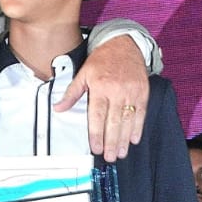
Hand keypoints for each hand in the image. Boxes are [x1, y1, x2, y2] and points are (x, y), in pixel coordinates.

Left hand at [55, 34, 149, 158]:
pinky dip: (138, 127)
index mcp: (100, 87)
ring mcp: (131, 92)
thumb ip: (72, 93)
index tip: (96, 148)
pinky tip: (134, 139)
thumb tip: (59, 108)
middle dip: (112, 141)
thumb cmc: (102, 60)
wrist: (124, 44)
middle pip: (114, 121)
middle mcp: (117, 91)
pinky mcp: (142, 92)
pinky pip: (141, 112)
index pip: (97, 115)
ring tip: (121, 152)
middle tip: (111, 157)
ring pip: (128, 119)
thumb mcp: (83, 73)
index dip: (97, 133)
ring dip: (125, 139)